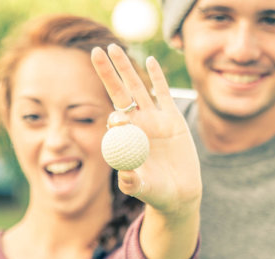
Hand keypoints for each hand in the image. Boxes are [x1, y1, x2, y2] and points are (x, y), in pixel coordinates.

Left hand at [91, 44, 201, 216]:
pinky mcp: (173, 119)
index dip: (115, 115)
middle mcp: (137, 124)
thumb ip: (131, 180)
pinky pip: (164, 94)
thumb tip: (123, 173)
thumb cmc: (156, 192)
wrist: (179, 193)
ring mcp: (155, 119)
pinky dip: (158, 77)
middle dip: (108, 73)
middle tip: (95, 51)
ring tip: (114, 48)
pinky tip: (150, 61)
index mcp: (125, 138)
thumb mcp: (142, 187)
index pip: (115, 117)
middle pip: (120, 92)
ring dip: (126, 68)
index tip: (120, 121)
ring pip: (138, 87)